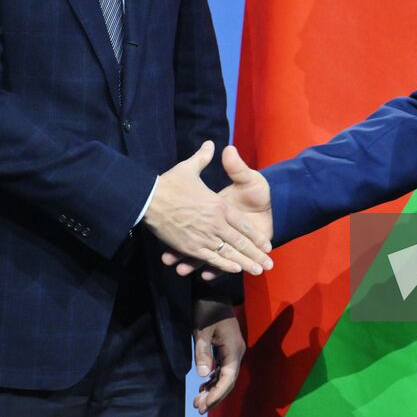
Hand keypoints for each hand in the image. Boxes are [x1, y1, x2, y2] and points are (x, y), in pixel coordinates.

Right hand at [143, 141, 272, 275]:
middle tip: (268, 265)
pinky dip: (223, 266)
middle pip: (240, 241)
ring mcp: (203, 236)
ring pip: (229, 253)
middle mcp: (215, 222)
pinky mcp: (189, 246)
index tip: (267, 245)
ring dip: (244, 263)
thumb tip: (212, 144)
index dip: (256, 236)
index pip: (242, 224)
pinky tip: (233, 270)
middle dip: (255, 254)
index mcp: (218, 205)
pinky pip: (210, 258)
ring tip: (256, 271)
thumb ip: (204, 158)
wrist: (148, 198)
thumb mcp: (189, 168)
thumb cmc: (170, 183)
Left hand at [191, 299, 243, 413]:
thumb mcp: (202, 331)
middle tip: (198, 408)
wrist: (212, 291)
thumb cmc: (207, 308)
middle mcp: (237, 352)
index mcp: (234, 348)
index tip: (204, 405)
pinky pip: (223, 368)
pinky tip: (203, 387)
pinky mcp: (227, 347)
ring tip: (198, 401)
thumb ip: (203, 353)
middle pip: (228, 380)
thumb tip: (204, 375)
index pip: (228, 378)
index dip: (217, 394)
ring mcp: (233, 350)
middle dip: (215, 396)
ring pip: (225, 375)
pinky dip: (213, 379)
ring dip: (213, 389)